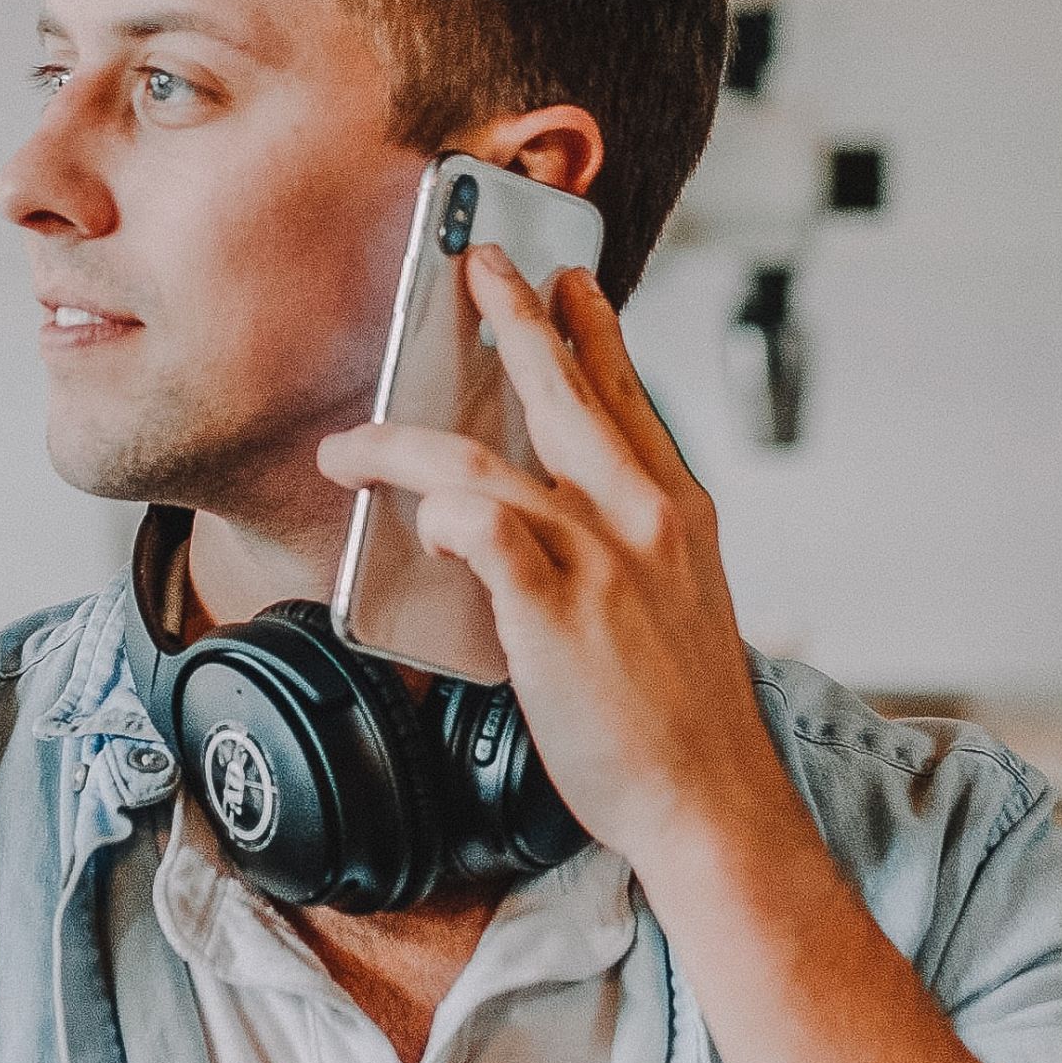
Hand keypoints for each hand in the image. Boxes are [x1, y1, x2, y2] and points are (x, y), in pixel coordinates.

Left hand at [315, 252, 803, 900]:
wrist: (708, 795)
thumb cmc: (684, 716)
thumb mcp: (681, 600)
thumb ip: (630, 548)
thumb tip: (556, 521)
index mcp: (675, 513)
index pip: (627, 399)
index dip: (592, 332)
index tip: (569, 281)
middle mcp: (640, 519)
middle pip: (562, 394)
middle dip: (513, 320)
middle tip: (478, 267)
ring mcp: (595, 562)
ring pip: (483, 463)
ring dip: (402, 444)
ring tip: (352, 444)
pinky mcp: (553, 613)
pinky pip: (483, 533)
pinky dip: (444, 513)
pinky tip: (417, 514)